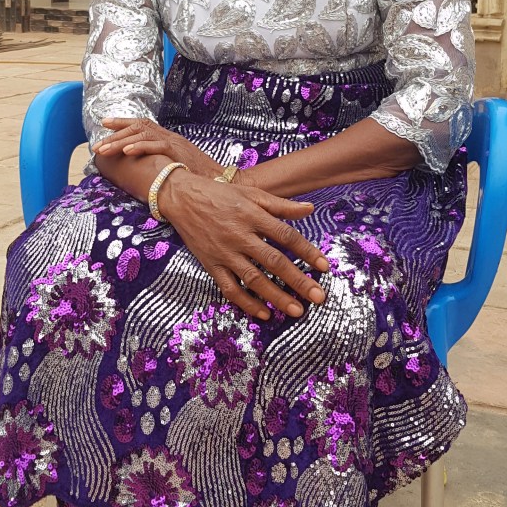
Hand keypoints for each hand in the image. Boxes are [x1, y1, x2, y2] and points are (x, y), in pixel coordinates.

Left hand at [95, 118, 221, 178]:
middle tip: (97, 145)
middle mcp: (168, 136)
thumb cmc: (196, 175)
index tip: (104, 123)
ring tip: (104, 149)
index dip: (122, 122)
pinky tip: (126, 151)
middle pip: (137, 127)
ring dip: (120, 141)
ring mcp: (172, 142)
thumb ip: (160, 160)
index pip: (142, 124)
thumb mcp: (175, 163)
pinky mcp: (176, 151)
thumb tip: (142, 166)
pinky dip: (139, 146)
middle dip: (114, 134)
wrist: (217, 178)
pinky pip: (155, 145)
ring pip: (142, 134)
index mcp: (166, 137)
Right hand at [160, 174, 328, 322]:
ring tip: (295, 310)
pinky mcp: (211, 264)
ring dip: (275, 296)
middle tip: (317, 297)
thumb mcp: (252, 193)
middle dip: (297, 281)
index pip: (286, 235)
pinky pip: (229, 288)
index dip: (307, 251)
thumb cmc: (220, 194)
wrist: (182, 197)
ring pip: (253, 278)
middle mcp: (240, 235)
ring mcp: (224, 252)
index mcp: (252, 216)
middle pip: (273, 261)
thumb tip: (310, 209)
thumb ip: (281, 205)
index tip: (324, 266)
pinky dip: (246, 302)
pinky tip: (263, 313)